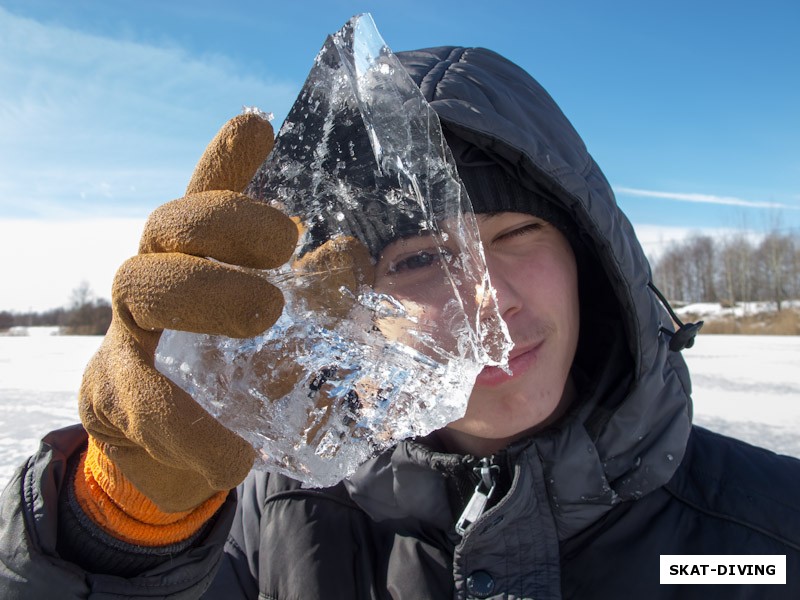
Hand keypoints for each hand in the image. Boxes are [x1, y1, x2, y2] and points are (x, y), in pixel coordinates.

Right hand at [79, 114, 297, 511]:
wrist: (171, 454)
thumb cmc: (230, 374)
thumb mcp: (282, 334)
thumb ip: (316, 296)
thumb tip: (351, 252)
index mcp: (201, 261)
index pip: (207, 197)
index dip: (228, 160)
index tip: (260, 124)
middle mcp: (157, 282)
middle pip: (169, 223)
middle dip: (225, 221)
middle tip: (285, 244)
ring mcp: (129, 335)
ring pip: (143, 287)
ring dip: (207, 294)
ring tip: (265, 317)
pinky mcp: (114, 395)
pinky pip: (147, 402)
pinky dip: (196, 428)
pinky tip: (236, 454)